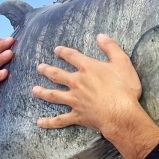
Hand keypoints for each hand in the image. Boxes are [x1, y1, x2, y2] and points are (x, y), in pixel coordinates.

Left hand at [33, 34, 158, 158]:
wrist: (120, 113)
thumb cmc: (124, 88)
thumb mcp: (122, 62)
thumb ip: (111, 47)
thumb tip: (101, 35)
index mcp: (87, 68)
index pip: (72, 56)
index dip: (63, 52)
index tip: (56, 50)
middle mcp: (77, 82)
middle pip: (57, 75)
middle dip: (47, 70)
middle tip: (39, 68)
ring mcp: (74, 100)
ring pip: (54, 95)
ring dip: (42, 92)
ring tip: (34, 90)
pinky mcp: (77, 115)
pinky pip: (60, 120)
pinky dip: (49, 122)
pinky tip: (40, 122)